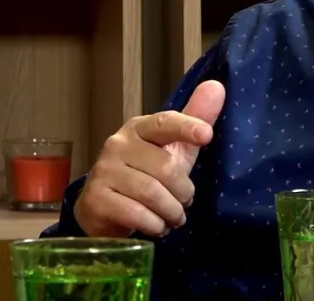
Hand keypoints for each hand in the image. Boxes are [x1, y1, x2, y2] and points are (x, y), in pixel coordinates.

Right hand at [74, 80, 225, 237]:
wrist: (103, 207)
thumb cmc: (145, 174)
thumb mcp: (174, 150)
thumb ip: (195, 120)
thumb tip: (217, 86)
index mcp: (139, 128)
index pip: (165, 123)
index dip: (186, 127)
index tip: (206, 135)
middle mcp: (118, 144)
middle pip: (165, 168)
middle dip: (183, 193)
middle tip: (184, 203)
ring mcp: (104, 170)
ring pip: (152, 193)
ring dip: (170, 212)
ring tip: (173, 217)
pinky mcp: (96, 198)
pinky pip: (135, 213)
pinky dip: (153, 225)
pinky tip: (157, 226)